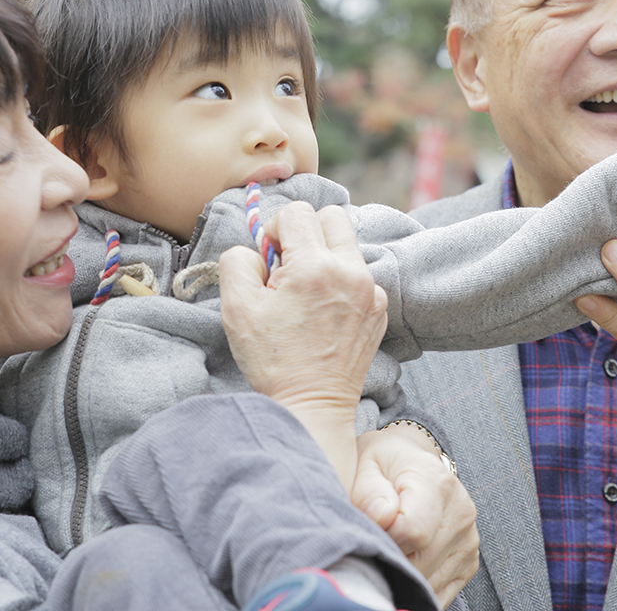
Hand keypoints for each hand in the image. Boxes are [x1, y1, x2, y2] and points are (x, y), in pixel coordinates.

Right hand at [220, 202, 387, 482]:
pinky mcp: (379, 307)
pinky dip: (340, 281)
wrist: (312, 406)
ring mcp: (371, 290)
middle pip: (331, 216)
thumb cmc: (272, 360)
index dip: (274, 230)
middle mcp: (350, 271)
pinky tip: (324, 313)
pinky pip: (359, 273)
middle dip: (305, 232)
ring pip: (347, 244)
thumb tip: (258, 248)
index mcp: (314, 267)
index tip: (270, 261)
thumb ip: (239, 261)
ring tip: (306, 294)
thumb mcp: (236, 308)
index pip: (297, 211)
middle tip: (289, 268)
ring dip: (324, 256)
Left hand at [353, 424, 478, 607]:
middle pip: (421, 564)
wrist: (412, 463)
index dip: (384, 539)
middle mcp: (461, 512)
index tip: (369, 530)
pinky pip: (441, 593)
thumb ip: (369, 491)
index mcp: (437, 483)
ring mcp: (468, 540)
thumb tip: (380, 518)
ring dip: (402, 578)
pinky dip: (417, 589)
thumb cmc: (384, 464)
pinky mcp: (469, 561)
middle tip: (371, 546)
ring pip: (430, 584)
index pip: (413, 532)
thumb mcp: (367, 463)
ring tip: (386, 553)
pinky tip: (403, 569)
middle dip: (389, 563)